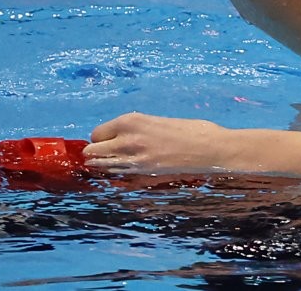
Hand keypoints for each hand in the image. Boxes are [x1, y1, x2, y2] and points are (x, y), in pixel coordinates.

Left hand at [83, 112, 231, 174]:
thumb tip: (117, 138)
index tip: (111, 140)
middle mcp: (126, 140)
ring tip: (117, 163)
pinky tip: (128, 172)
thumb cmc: (188, 130)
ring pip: (102, 167)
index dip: (103, 138)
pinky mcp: (142, 176)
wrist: (208, 148)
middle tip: (110, 153)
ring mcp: (133, 161)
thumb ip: (134, 129)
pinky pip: (118, 178)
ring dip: (105, 166)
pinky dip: (118, 176)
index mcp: (130, 121)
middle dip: (97, 153)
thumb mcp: (156, 121)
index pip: (96, 133)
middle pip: (92, 152)